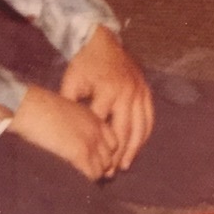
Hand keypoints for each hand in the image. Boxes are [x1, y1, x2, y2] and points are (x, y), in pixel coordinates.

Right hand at [8, 83, 119, 179]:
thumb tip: (70, 140)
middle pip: (111, 156)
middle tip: (92, 175)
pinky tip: (79, 181)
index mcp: (94, 118)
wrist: (31, 107)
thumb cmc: (39, 109)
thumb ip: (74, 125)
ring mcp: (90, 142)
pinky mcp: (80, 153)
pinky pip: (93, 173)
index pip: (113, 142)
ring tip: (85, 180)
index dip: (106, 154)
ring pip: (104, 167)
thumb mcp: (65, 113)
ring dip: (95, 175)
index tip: (97, 163)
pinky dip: (88, 179)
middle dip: (103, 167)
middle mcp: (97, 130)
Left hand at [59, 25, 153, 172]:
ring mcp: (139, 91)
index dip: (96, 146)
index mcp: (108, 90)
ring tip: (124, 165)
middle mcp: (127, 92)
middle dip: (117, 153)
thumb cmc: (84, 64)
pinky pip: (149, 117)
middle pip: (123, 130)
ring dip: (134, 149)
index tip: (90, 162)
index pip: (102, 125)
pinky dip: (145, 134)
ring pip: (140, 127)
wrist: (102, 41)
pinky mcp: (146, 91)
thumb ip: (70, 105)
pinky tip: (138, 147)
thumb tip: (65, 131)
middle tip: (110, 172)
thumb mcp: (71, 81)